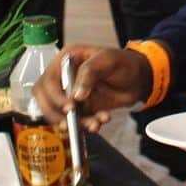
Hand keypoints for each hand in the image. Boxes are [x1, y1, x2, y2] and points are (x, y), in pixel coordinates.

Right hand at [33, 44, 152, 130]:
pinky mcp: (80, 109)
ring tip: (95, 124)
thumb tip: (76, 96)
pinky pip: (75, 122)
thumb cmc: (124, 62)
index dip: (54, 95)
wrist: (140, 79)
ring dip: (75, 123)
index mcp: (67, 60)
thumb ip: (89, 73)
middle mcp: (64, 78)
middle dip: (58, 114)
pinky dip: (85, 126)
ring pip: (60, 114)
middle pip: (46, 100)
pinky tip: (100, 122)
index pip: (48, 80)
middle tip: (74, 121)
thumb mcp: (108, 60)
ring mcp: (71, 95)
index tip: (69, 107)